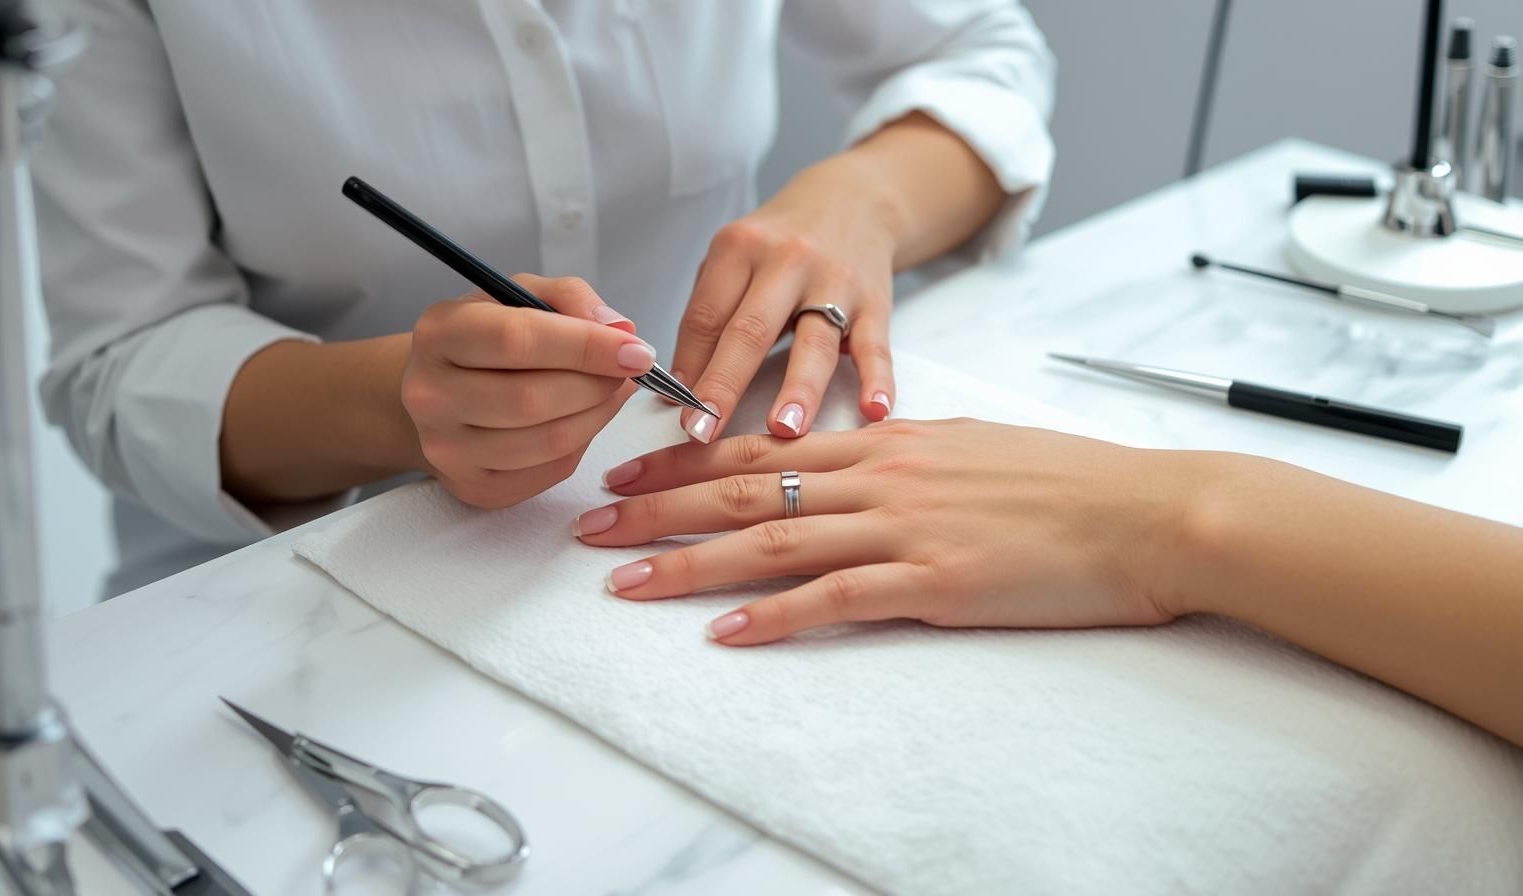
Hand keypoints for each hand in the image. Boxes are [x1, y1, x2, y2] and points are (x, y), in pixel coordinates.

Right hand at [402, 275, 655, 508]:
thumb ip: (570, 299)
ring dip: (597, 415)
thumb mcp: (521, 295)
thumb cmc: (489, 339)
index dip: (586, 346)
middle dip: (597, 385)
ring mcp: (446, 448)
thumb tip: (620, 331)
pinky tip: (582, 418)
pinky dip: (582, 443)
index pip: (517, 340)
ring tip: (609, 392)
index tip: (635, 350)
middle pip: (533, 399)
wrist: (442, 393)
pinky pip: (550, 471)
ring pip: (548, 442)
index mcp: (439, 333)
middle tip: (625, 371)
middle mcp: (430, 394)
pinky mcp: (473, 486)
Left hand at [575, 419, 1216, 644]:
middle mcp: (880, 475)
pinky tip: (724, 634)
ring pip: (771, 541)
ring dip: (688, 563)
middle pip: (744, 489)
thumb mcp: (969, 450)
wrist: (1145, 512)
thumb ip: (900, 459)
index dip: (684, 460)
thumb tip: (851, 468)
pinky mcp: (934, 582)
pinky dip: (774, 617)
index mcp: (887, 442)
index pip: (763, 446)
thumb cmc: (1064, 483)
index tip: (627, 469)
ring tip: (623, 581)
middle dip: (657, 507)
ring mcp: (903, 528)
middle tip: (590, 525)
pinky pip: (835, 600)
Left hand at [672, 160, 898, 443]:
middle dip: (725, 386)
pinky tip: (874, 410)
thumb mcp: (734, 257)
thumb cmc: (780, 241)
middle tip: (704, 433)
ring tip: (783, 431)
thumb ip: (709, 312)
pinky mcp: (875, 301)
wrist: (854, 199)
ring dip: (798, 390)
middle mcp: (787, 260)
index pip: (706, 316)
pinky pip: (875, 346)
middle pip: (750, 331)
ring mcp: (834, 281)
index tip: (675, 411)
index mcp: (740, 247)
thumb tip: (683, 385)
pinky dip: (877, 379)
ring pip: (814, 342)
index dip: (688, 367)